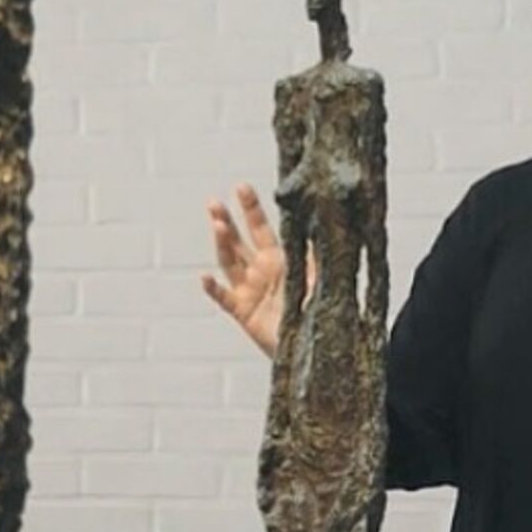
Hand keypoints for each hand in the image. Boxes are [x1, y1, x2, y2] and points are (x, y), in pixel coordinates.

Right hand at [200, 184, 314, 358]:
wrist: (317, 344)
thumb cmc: (321, 309)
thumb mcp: (324, 276)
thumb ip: (319, 253)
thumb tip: (326, 221)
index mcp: (280, 259)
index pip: (261, 228)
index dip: (251, 208)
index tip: (241, 187)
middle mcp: (261, 271)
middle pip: (238, 241)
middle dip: (226, 220)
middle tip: (214, 202)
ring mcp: (250, 290)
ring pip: (229, 262)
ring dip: (221, 244)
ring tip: (217, 224)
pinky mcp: (243, 312)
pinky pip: (224, 299)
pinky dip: (213, 288)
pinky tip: (204, 277)